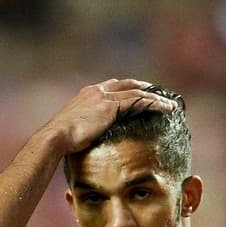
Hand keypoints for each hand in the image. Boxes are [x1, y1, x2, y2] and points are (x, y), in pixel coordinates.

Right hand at [35, 79, 177, 155]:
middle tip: (159, 95)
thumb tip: (85, 143)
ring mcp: (104, 96)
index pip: (112, 86)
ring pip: (137, 91)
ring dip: (156, 97)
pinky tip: (167, 109)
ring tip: (170, 104)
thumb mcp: (72, 131)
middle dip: (145, 88)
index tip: (140, 95)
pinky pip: (139, 101)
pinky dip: (155, 103)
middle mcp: (96, 90)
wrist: (55, 138)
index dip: (128, 89)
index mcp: (87, 94)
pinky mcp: (111, 106)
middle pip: (127, 83)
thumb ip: (82, 130)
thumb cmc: (60, 141)